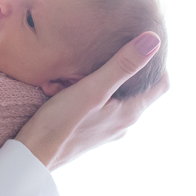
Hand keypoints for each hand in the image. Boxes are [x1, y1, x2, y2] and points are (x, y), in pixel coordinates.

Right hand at [14, 32, 168, 169]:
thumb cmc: (61, 123)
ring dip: (104, 80)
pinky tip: (69, 86)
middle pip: (138, 90)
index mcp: (131, 113)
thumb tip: (154, 40)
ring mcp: (107, 130)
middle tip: (110, 48)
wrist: (32, 155)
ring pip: (116, 97)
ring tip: (84, 67)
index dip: (160, 63)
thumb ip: (123, 65)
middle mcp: (124, 124)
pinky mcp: (90, 133)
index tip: (146, 45)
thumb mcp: (94, 88)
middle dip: (126, 68)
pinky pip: (98, 107)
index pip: (162, 85)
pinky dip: (89, 93)